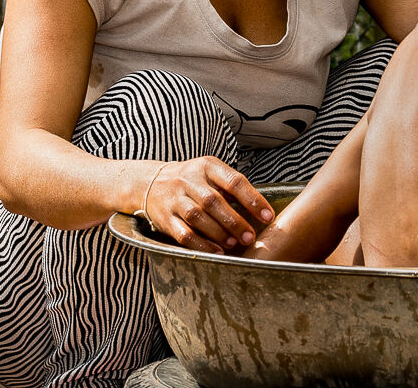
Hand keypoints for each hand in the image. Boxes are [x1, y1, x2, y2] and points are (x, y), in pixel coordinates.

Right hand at [140, 157, 273, 253]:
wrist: (150, 182)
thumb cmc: (192, 181)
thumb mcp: (210, 173)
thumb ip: (231, 187)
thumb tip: (260, 210)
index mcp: (207, 166)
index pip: (234, 181)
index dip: (253, 200)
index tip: (268, 216)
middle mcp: (189, 180)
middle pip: (214, 202)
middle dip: (235, 221)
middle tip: (250, 237)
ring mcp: (175, 199)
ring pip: (198, 217)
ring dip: (219, 233)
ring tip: (234, 244)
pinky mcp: (165, 218)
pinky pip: (183, 234)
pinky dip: (201, 245)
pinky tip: (216, 251)